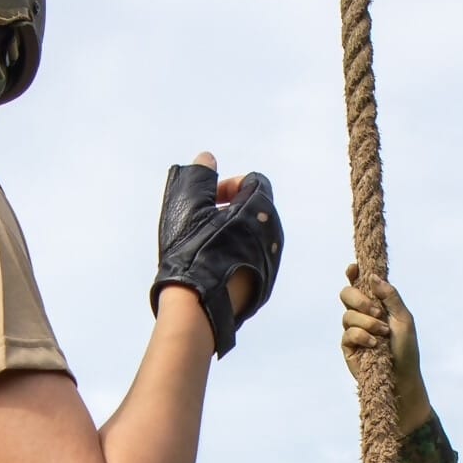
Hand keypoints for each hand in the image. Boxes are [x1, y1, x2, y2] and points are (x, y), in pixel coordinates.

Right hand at [152, 149, 281, 355]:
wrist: (198, 304)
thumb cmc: (191, 249)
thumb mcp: (189, 203)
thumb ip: (200, 176)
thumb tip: (208, 159)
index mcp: (260, 208)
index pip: (254, 182)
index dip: (228, 185)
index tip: (209, 199)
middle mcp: (273, 234)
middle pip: (257, 210)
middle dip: (232, 208)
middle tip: (204, 220)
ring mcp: (271, 263)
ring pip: (255, 238)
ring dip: (234, 234)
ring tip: (207, 244)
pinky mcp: (265, 286)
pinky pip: (253, 262)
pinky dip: (237, 257)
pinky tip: (214, 267)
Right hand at [339, 266, 429, 433]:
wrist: (402, 377)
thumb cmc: (406, 349)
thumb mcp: (404, 319)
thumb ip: (390, 297)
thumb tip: (372, 277)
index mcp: (376, 304)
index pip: (360, 284)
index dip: (353, 274)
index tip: (353, 268)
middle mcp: (362, 315)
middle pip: (346, 295)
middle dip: (359, 299)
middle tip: (376, 311)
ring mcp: (353, 330)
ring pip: (348, 315)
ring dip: (367, 323)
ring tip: (383, 334)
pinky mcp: (348, 346)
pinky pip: (348, 333)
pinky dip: (362, 336)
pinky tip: (374, 345)